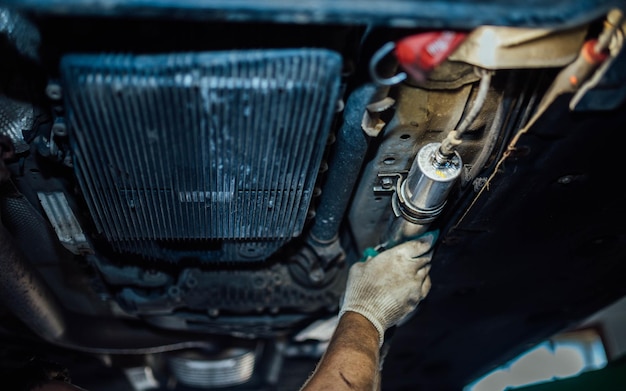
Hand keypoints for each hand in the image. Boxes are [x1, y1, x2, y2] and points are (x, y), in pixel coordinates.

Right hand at [338, 231, 435, 345]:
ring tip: (413, 269)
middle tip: (419, 254)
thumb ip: (370, 259)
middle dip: (423, 254)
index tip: (429, 239)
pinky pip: (425, 286)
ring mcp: (415, 284)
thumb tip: (373, 259)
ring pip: (426, 272)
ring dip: (421, 269)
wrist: (365, 315)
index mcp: (397, 256)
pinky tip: (415, 282)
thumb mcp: (359, 267)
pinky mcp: (416, 298)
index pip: (420, 244)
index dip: (426, 240)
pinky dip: (422, 282)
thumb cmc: (360, 290)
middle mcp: (410, 268)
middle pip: (426, 257)